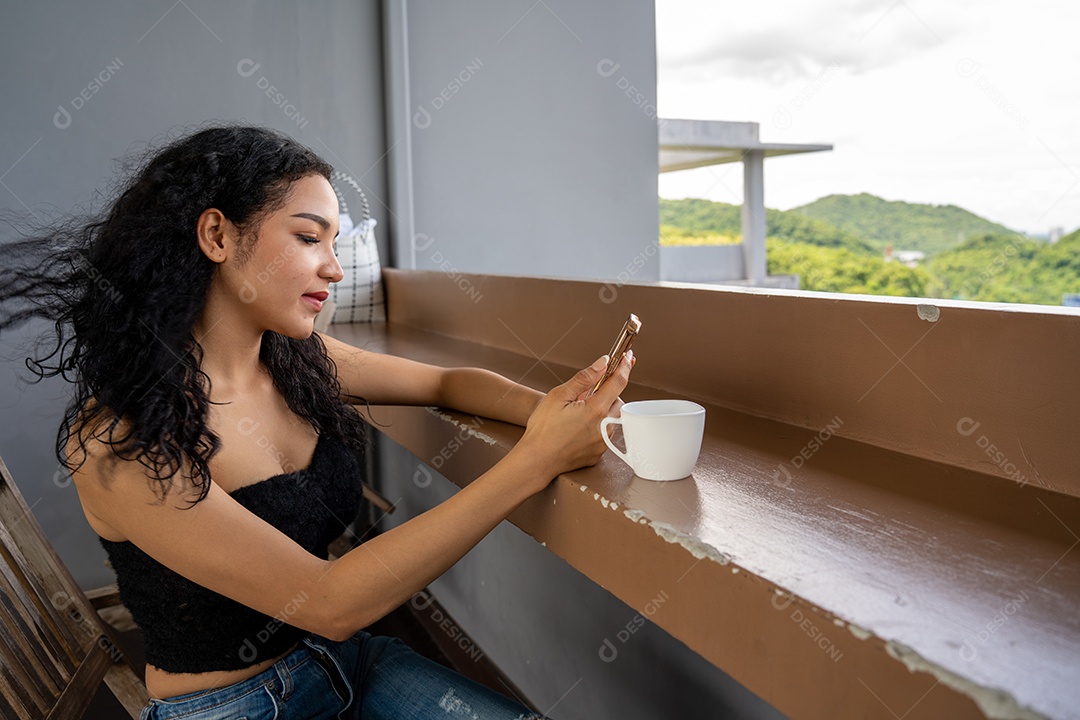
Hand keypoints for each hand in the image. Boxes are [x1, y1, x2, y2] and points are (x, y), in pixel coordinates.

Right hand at [514, 350, 633, 490]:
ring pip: (612, 418)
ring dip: (602, 411)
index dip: (624, 367)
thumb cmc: (543, 430)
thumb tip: (603, 363)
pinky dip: (597, 427)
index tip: (628, 357)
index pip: (618, 382)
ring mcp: (603, 443)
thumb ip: (584, 378)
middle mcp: (604, 428)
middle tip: (587, 394)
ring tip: (579, 413)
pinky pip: (605, 434)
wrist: (536, 460)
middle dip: (608, 394)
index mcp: (596, 410)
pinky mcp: (599, 453)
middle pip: (618, 401)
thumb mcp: (558, 396)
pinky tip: (578, 428)